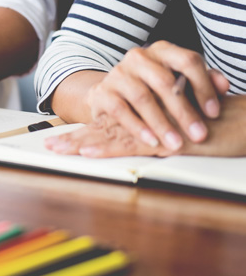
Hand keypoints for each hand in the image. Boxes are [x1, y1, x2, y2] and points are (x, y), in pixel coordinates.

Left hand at [46, 96, 245, 157]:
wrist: (245, 123)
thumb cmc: (217, 130)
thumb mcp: (181, 136)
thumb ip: (161, 138)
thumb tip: (145, 145)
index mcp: (147, 123)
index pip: (110, 127)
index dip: (85, 133)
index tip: (61, 139)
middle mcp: (146, 123)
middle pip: (103, 129)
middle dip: (74, 137)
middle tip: (48, 143)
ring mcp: (154, 130)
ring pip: (110, 135)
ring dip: (81, 142)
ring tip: (57, 149)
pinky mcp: (165, 141)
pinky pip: (132, 144)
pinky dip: (108, 147)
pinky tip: (89, 152)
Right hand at [85, 40, 229, 150]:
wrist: (109, 96)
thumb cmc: (150, 90)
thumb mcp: (178, 83)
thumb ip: (202, 82)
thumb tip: (224, 86)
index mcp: (162, 50)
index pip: (187, 61)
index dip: (203, 87)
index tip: (213, 113)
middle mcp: (138, 57)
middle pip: (165, 82)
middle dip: (184, 111)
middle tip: (199, 134)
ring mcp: (118, 74)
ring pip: (142, 97)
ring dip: (161, 123)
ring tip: (175, 143)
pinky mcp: (102, 92)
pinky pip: (120, 110)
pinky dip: (138, 127)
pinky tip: (152, 141)